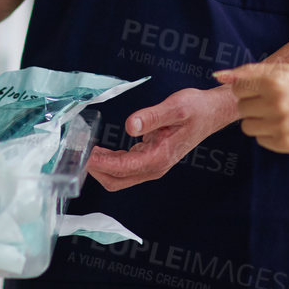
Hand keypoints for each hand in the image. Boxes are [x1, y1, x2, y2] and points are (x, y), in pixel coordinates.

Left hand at [85, 87, 237, 191]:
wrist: (211, 113)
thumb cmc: (196, 109)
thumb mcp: (175, 107)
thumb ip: (152, 117)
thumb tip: (130, 125)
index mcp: (159, 157)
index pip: (123, 168)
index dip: (101, 164)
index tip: (84, 155)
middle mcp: (154, 167)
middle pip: (117, 180)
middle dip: (96, 170)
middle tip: (78, 153)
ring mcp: (152, 165)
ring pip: (119, 176)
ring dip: (100, 167)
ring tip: (84, 150)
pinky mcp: (150, 159)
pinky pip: (125, 168)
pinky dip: (109, 162)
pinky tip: (100, 150)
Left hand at [216, 62, 288, 154]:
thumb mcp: (288, 70)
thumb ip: (251, 72)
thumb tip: (217, 76)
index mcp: (275, 80)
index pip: (238, 87)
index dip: (249, 87)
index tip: (262, 88)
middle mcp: (275, 103)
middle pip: (241, 107)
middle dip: (253, 104)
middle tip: (275, 101)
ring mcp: (279, 126)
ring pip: (247, 126)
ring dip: (258, 120)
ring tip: (280, 114)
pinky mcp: (284, 144)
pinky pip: (260, 139)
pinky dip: (269, 133)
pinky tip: (288, 126)